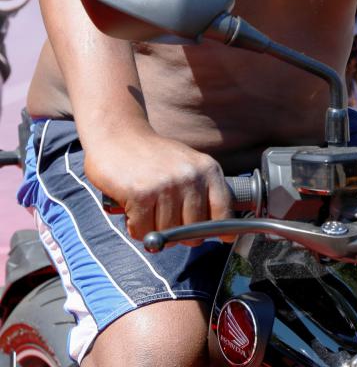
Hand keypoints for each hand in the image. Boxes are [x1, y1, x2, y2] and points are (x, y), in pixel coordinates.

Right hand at [84, 129, 231, 242]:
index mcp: (208, 169)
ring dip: (153, 229)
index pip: (223, 212)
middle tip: (164, 218)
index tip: (218, 237)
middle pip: (194, 232)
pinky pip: (143, 232)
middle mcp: (190, 176)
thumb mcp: (188, 166)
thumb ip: (203, 194)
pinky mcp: (141, 194)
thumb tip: (222, 233)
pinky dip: (135, 227)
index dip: (221, 231)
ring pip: (167, 235)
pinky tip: (132, 208)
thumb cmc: (154, 158)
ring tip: (146, 207)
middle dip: (178, 234)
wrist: (117, 135)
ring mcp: (166, 185)